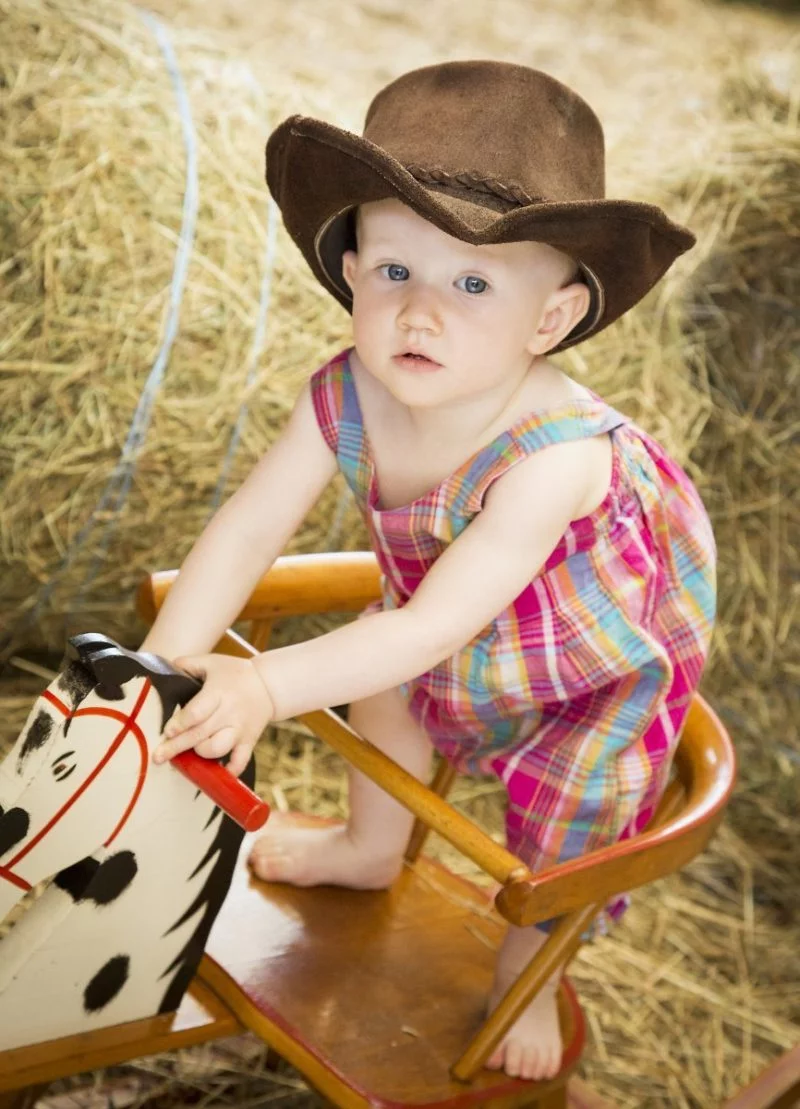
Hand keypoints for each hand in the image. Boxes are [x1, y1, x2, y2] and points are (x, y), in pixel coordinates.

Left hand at [152, 654, 273, 776]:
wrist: (269, 684)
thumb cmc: (235, 673)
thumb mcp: (212, 662)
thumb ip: (188, 663)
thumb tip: (165, 666)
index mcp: (218, 693)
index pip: (197, 712)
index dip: (180, 724)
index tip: (167, 732)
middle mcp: (228, 713)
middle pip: (200, 734)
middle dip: (177, 747)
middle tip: (158, 757)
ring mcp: (239, 729)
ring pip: (218, 748)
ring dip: (201, 754)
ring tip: (190, 754)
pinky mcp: (249, 741)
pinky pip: (240, 761)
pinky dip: (230, 771)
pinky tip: (218, 774)